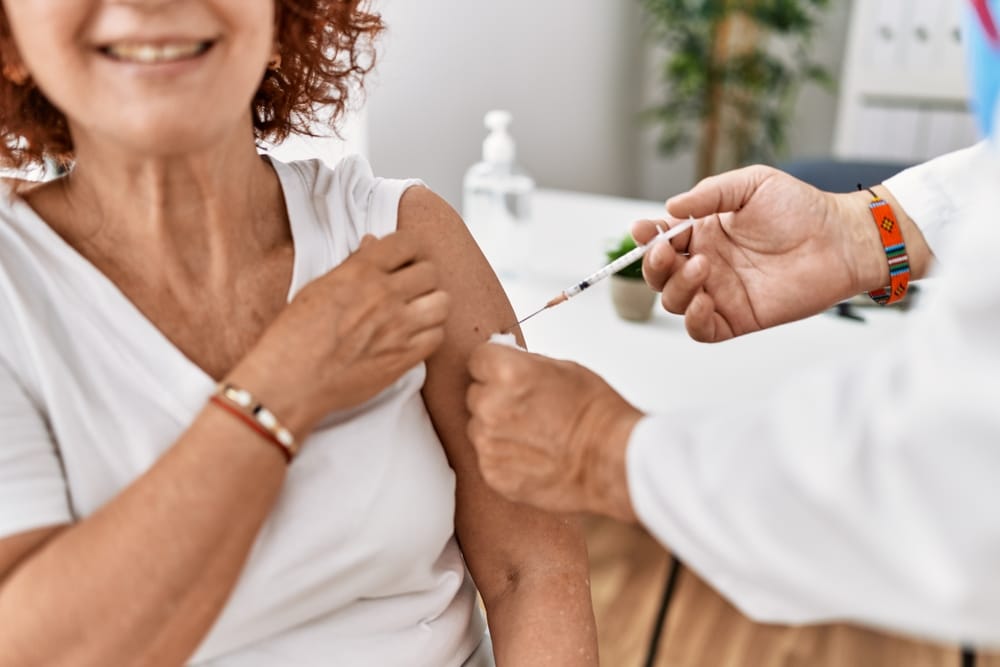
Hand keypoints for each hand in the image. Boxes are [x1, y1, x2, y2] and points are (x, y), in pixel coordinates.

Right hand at [233, 231, 449, 435]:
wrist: (292, 381)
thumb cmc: (295, 336)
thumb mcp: (318, 287)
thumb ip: (353, 265)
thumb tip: (372, 244)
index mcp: (361, 272)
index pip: (408, 243)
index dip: (408, 250)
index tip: (403, 259)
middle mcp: (384, 295)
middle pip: (430, 272)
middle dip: (421, 277)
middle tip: (410, 287)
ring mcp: (398, 327)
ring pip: (443, 302)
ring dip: (431, 304)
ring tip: (416, 311)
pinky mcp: (405, 357)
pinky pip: (438, 336)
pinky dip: (430, 334)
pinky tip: (413, 336)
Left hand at [466, 343, 642, 521]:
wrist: (610, 461)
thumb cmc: (596, 414)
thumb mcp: (563, 368)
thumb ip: (524, 365)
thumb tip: (506, 363)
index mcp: (508, 373)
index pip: (477, 359)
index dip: (494, 366)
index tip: (504, 374)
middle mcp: (491, 407)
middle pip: (475, 394)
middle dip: (495, 398)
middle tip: (527, 408)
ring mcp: (489, 442)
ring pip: (478, 426)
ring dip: (497, 428)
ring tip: (532, 434)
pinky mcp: (492, 472)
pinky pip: (487, 456)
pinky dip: (503, 455)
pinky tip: (531, 455)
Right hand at [635, 165, 889, 341]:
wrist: (841, 238)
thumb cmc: (802, 208)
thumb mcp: (751, 184)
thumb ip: (708, 194)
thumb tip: (670, 209)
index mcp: (705, 234)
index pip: (662, 240)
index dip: (646, 237)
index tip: (643, 230)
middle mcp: (707, 264)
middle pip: (659, 275)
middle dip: (653, 265)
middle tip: (666, 251)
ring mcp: (720, 293)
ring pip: (674, 301)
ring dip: (676, 286)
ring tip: (703, 266)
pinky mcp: (738, 318)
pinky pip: (701, 329)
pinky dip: (692, 319)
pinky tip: (703, 299)